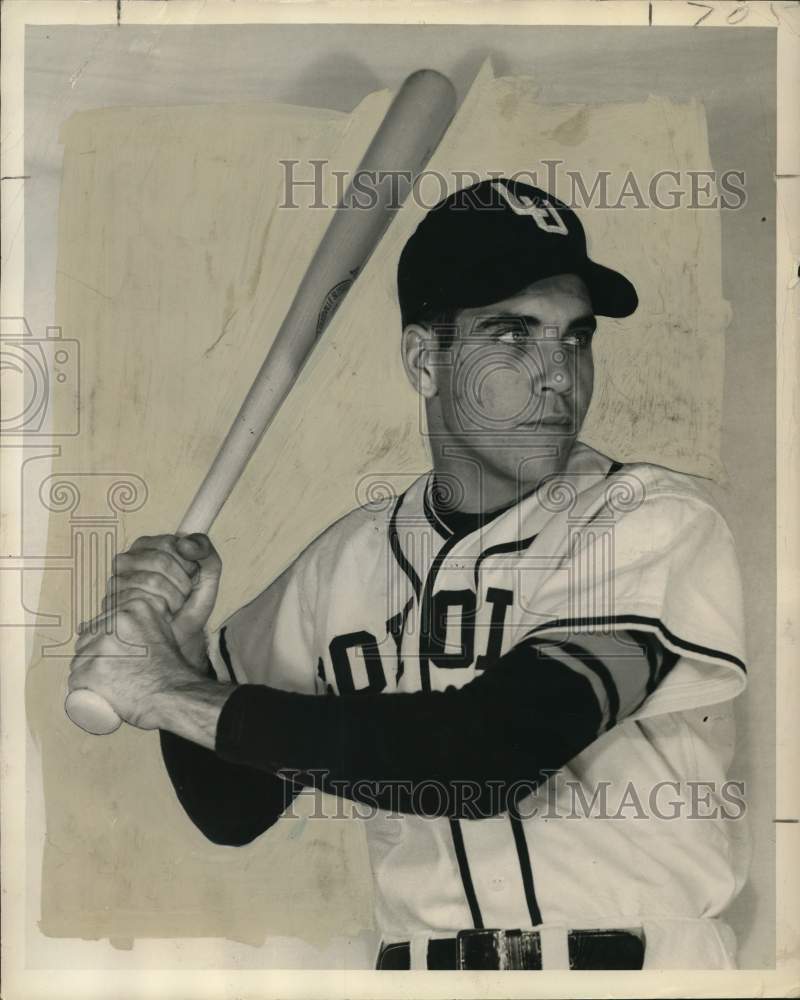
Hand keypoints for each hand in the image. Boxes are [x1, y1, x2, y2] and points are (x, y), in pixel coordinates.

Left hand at [69, 596, 199, 729]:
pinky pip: (75, 681)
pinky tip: (95, 693)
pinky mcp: (93, 669)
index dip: (103, 642)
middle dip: (92, 657)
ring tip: (108, 684)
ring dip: (86, 674)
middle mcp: (118, 621)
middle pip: (87, 639)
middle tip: (114, 673)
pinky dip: (81, 690)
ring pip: (79, 660)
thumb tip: (123, 617)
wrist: (174, 696)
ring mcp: (104, 646)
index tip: (117, 656)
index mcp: (136, 608)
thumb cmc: (170, 670)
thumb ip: (148, 619)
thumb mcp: (164, 632)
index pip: (102, 623)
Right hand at [101, 533, 221, 669]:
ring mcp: (116, 581)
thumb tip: (185, 542)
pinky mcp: (112, 603)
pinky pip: (142, 600)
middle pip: (161, 560)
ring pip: (152, 581)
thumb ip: (205, 550)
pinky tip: (160, 615)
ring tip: (172, 607)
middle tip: (182, 596)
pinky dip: (160, 611)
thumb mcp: (207, 574)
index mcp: (147, 546)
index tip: (190, 576)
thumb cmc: (188, 605)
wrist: (176, 638)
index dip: (188, 563)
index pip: (170, 543)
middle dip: (181, 583)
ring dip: (173, 599)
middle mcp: (126, 560)